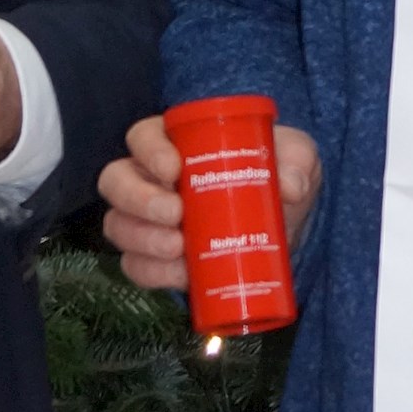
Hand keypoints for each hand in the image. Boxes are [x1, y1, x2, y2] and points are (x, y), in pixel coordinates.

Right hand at [98, 114, 323, 296]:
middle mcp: (150, 178)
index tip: (175, 169)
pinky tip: (181, 275)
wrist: (284, 224)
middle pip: (116, 181)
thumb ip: (296, 162)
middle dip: (139, 199)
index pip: (143, 136)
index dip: (149, 151)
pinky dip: (152, 273)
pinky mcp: (155, 259)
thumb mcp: (295, 158)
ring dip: (142, 240)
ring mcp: (146, 221)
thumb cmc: (277, 174)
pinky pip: (135, 266)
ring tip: (178, 249)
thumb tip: (290, 186)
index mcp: (175, 142)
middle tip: (177, 214)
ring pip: (117, 225)